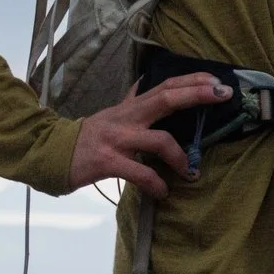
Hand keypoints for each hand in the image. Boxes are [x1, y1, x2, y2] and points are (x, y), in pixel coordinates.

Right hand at [69, 72, 229, 197]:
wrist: (50, 153)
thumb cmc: (88, 136)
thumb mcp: (112, 114)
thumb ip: (132, 101)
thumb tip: (146, 82)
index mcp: (130, 107)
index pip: (165, 86)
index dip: (192, 81)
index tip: (217, 81)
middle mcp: (126, 118)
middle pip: (165, 99)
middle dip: (196, 95)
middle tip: (224, 95)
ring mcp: (117, 139)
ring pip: (158, 140)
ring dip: (181, 157)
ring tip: (191, 172)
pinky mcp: (107, 161)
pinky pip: (139, 173)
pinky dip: (155, 184)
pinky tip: (163, 192)